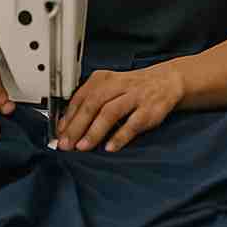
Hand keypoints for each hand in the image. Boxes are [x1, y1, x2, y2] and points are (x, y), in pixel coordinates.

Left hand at [57, 64, 185, 152]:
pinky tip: (110, 147)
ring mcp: (134, 97)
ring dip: (94, 131)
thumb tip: (67, 126)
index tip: (60, 133)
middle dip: (77, 126)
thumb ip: (90, 103)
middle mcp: (118, 85)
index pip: (81, 97)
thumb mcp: (110, 87)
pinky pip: (133, 124)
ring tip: (83, 146)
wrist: (166, 81)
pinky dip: (120, 136)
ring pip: (110, 112)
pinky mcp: (149, 110)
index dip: (68, 116)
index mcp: (103, 79)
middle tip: (67, 143)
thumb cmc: (132, 88)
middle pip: (92, 104)